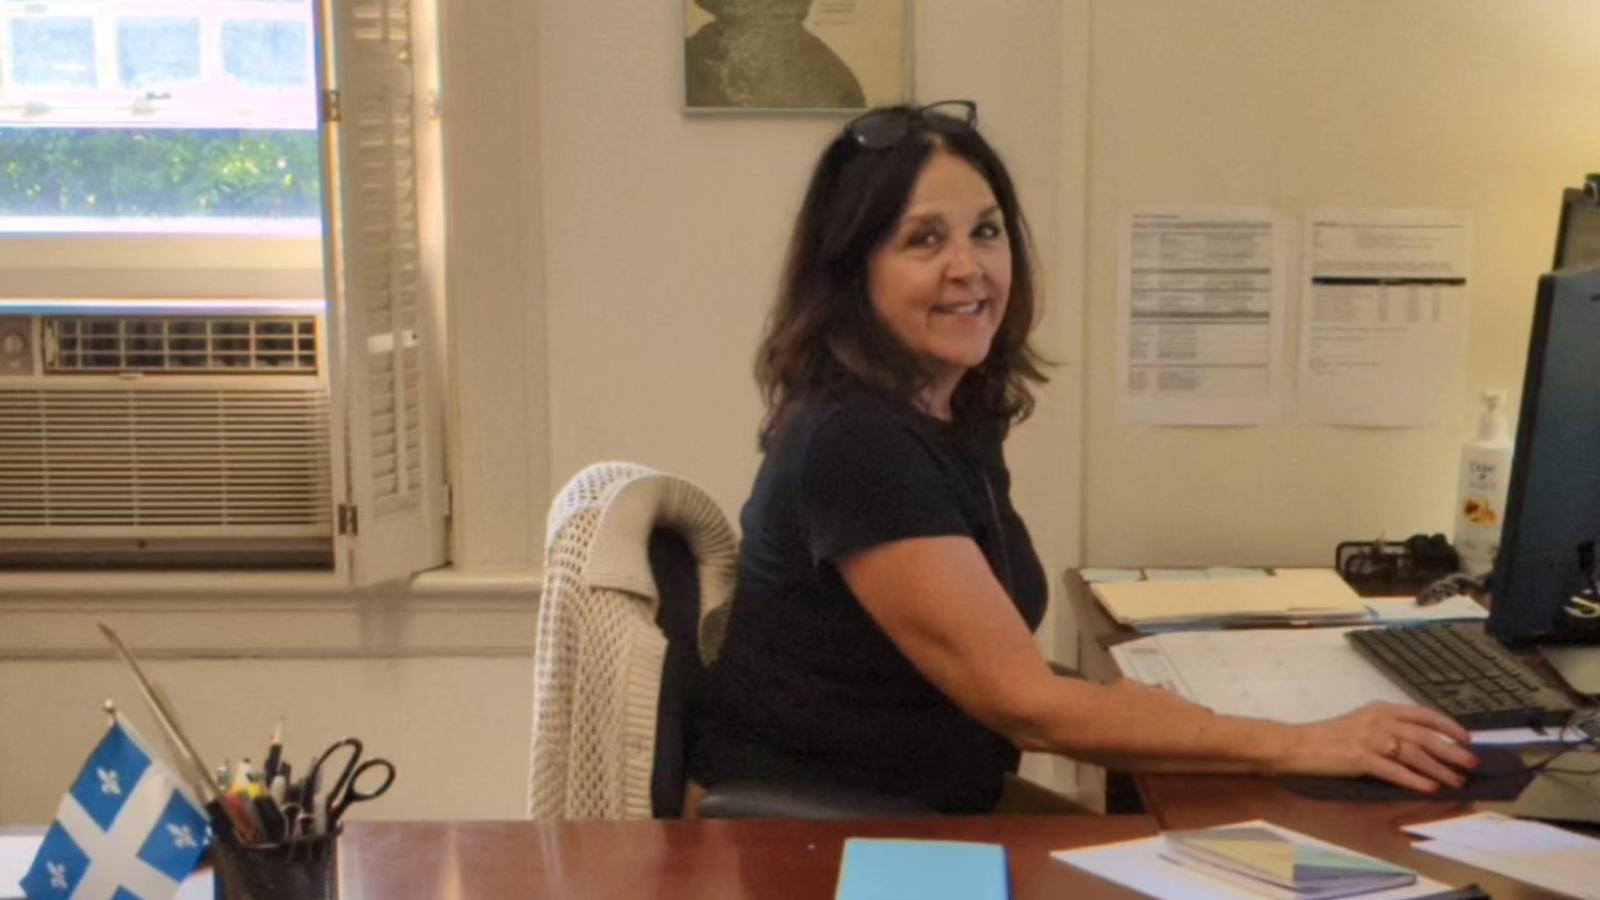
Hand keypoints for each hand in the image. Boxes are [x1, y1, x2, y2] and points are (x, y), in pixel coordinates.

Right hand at [1285, 702, 1477, 791]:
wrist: (1298, 745)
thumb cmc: (1330, 737)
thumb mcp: (1362, 722)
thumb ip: (1389, 727)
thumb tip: (1421, 743)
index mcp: (1381, 708)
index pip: (1423, 714)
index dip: (1448, 726)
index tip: (1466, 738)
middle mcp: (1378, 720)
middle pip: (1424, 736)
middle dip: (1452, 751)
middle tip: (1472, 763)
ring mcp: (1369, 739)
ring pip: (1414, 754)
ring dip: (1439, 768)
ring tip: (1457, 780)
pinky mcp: (1360, 759)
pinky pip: (1394, 770)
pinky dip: (1414, 780)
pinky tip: (1430, 788)